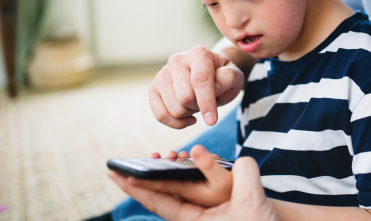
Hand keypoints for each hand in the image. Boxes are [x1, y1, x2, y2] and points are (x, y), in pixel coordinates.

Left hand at [109, 147, 280, 220]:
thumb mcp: (252, 200)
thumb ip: (241, 173)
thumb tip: (213, 155)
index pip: (160, 203)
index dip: (138, 189)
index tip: (118, 177)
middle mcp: (193, 218)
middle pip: (160, 197)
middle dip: (140, 183)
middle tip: (117, 170)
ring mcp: (201, 213)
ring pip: (174, 192)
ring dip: (162, 175)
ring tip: (155, 158)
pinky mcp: (211, 206)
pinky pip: (189, 189)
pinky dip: (181, 175)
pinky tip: (182, 162)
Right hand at [148, 45, 244, 127]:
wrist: (210, 76)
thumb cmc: (223, 77)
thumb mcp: (234, 76)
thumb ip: (229, 78)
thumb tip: (216, 87)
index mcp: (198, 53)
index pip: (200, 80)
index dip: (206, 102)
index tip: (212, 121)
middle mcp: (176, 60)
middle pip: (185, 97)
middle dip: (199, 107)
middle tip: (207, 101)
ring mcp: (162, 74)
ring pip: (174, 109)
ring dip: (189, 113)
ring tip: (197, 103)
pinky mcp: (153, 88)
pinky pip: (161, 115)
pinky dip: (176, 123)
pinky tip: (188, 117)